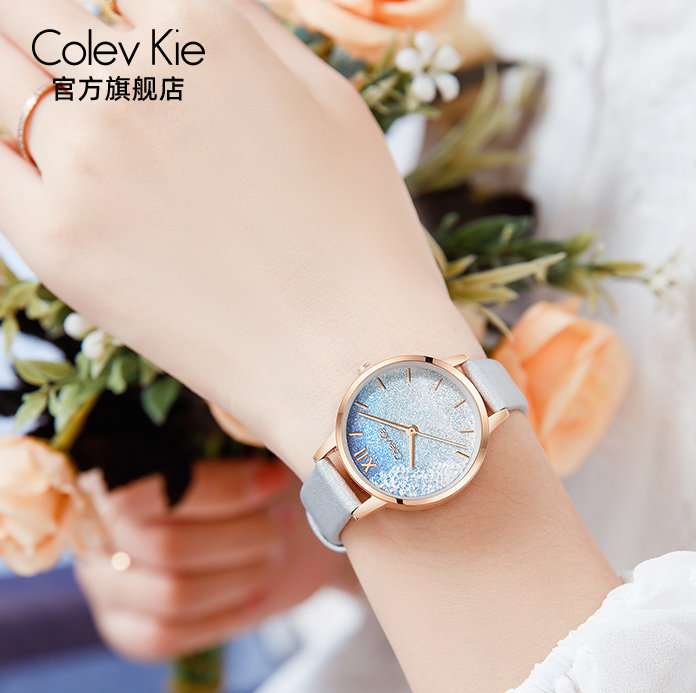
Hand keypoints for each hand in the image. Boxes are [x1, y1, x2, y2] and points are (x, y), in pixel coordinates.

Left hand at [0, 0, 479, 474]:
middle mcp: (130, 81)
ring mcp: (83, 162)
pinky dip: (5, 154)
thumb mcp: (333, 105)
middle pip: (27, 11)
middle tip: (63, 65)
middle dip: (41, 29)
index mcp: (206, 30)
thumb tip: (179, 15)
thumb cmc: (363, 238)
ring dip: (13, 80)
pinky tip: (32, 164)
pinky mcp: (55, 241)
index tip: (116, 44)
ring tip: (52, 115)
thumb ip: (249, 34)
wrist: (350, 358)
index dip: (118, 20)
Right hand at [76, 458, 354, 659]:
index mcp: (111, 468)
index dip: (222, 489)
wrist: (259, 522)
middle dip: (245, 535)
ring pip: (173, 594)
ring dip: (243, 573)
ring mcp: (101, 582)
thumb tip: (254, 427)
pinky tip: (258, 593)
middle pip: (168, 547)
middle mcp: (93, 527)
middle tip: (287, 519)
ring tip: (277, 550)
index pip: (147, 489)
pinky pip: (167, 636)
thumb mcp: (239, 446)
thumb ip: (234, 435)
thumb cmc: (245, 474)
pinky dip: (224, 616)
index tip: (275, 478)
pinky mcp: (121, 626)